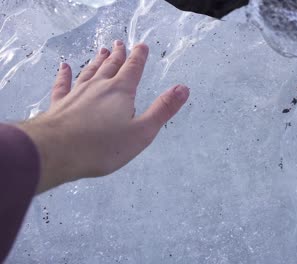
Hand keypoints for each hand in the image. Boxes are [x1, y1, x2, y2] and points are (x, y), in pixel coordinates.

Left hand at [17, 40, 189, 193]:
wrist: (57, 151)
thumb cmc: (104, 145)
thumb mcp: (142, 131)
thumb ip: (163, 109)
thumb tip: (183, 88)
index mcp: (121, 91)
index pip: (133, 69)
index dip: (139, 57)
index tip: (141, 45)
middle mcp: (99, 86)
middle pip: (111, 66)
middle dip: (118, 55)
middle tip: (120, 43)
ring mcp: (77, 93)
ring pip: (89, 71)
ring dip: (97, 61)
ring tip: (102, 51)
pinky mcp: (60, 103)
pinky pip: (63, 84)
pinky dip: (64, 74)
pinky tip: (64, 67)